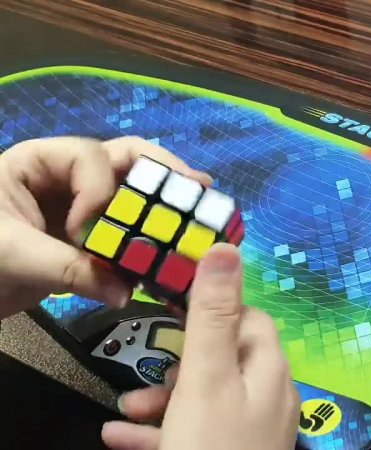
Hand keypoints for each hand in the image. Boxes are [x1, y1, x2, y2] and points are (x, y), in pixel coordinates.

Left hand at [0, 136, 210, 317]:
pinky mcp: (89, 238)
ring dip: (166, 197)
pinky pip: (127, 229)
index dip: (99, 193)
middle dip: (162, 172)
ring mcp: (80, 206)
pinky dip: (152, 233)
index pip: (88, 160)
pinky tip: (179, 236)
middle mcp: (66, 177)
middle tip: (199, 186)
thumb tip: (126, 291)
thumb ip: (68, 268)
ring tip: (203, 202)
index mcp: (38, 162)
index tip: (86, 234)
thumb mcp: (9, 254)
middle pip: (123, 161)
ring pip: (132, 191)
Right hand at [102, 244, 300, 449]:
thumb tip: (225, 247)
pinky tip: (122, 436)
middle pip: (223, 361)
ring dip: (163, 400)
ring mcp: (252, 432)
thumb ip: (213, 316)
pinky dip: (163, 431)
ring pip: (205, 400)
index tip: (173, 306)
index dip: (214, 308)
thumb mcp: (206, 378)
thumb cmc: (211, 446)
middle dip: (177, 364)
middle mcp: (269, 398)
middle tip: (144, 376)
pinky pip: (196, 435)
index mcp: (269, 371)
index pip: (250, 320)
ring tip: (126, 410)